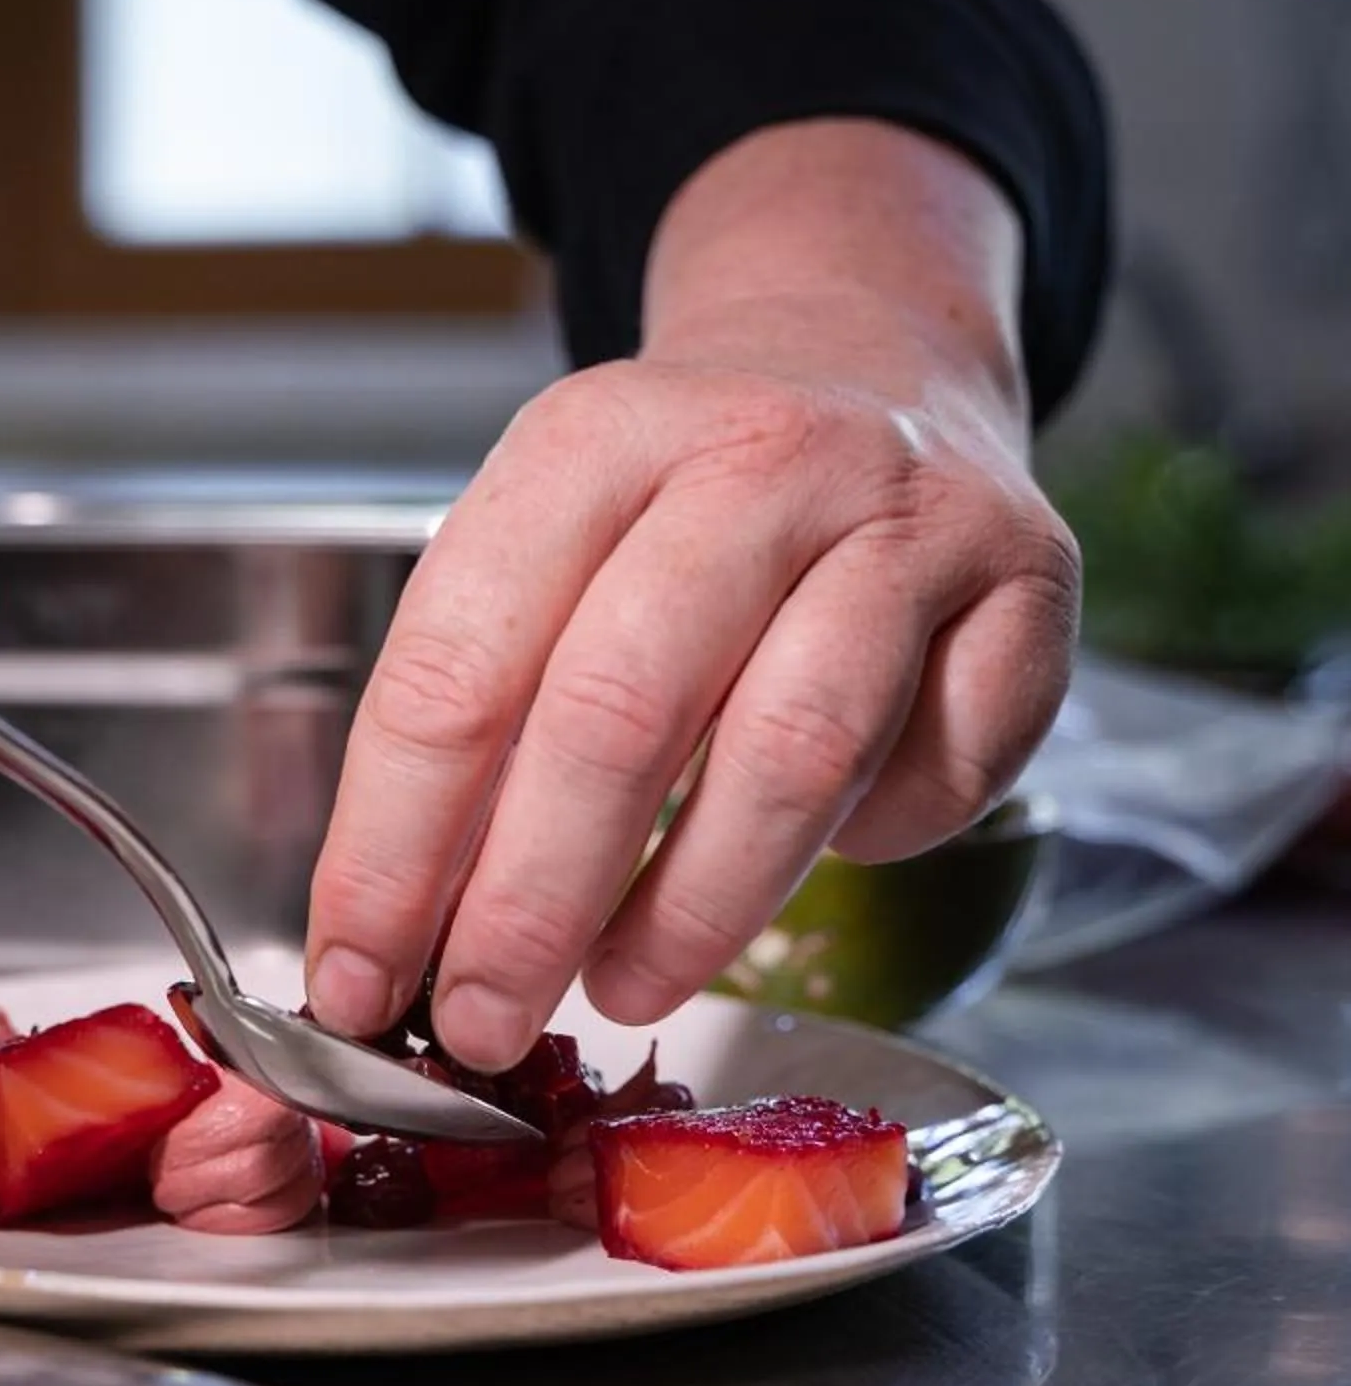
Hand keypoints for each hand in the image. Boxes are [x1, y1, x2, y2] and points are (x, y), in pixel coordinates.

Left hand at [305, 124, 1081, 1068]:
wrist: (866, 360)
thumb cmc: (672, 510)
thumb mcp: (543, 556)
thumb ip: (471, 724)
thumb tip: (390, 943)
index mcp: (592, 442)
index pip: (458, 671)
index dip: (393, 849)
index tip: (357, 977)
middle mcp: (756, 459)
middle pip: (619, 716)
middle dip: (529, 906)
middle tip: (478, 1025)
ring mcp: (908, 518)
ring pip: (792, 755)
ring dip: (690, 911)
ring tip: (617, 988)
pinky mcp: (1028, 587)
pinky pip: (943, 766)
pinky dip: (872, 844)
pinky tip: (809, 861)